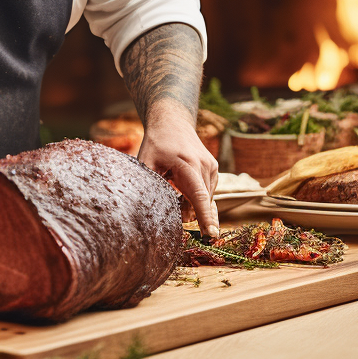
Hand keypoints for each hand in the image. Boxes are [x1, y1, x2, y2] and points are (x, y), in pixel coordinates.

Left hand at [138, 106, 219, 236]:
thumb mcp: (146, 160)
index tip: (212, 235)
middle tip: (171, 207)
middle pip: (201, 203)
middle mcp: (205, 167)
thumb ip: (147, 183)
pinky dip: (195, 198)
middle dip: (188, 213)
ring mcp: (212, 168)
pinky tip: (181, 188)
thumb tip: (143, 209)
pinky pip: (206, 193)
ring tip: (173, 189)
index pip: (199, 196)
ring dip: (190, 205)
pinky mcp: (214, 170)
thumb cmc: (157, 142)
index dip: (205, 217)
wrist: (173, 122)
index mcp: (188, 165)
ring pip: (204, 200)